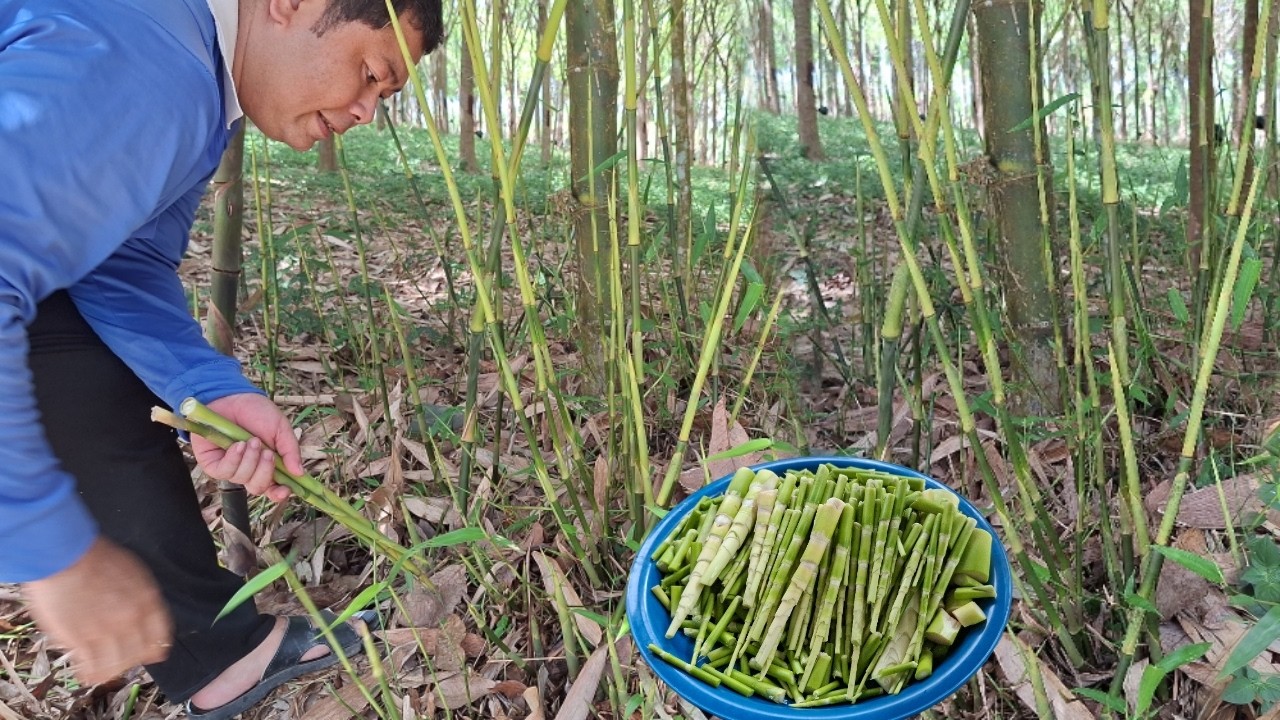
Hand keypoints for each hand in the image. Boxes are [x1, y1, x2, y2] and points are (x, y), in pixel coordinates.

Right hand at [23, 538, 172, 684]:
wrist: (65, 555)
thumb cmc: (95, 557)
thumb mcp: (133, 571)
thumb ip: (140, 595)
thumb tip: (142, 613)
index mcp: (148, 600)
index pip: (160, 637)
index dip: (154, 647)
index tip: (150, 653)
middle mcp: (132, 619)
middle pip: (139, 654)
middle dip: (131, 658)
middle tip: (121, 659)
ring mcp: (107, 631)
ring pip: (117, 665)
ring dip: (110, 669)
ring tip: (102, 668)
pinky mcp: (81, 640)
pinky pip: (92, 668)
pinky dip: (90, 673)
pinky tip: (86, 671)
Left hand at [191, 393, 303, 502]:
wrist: (232, 397)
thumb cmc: (257, 412)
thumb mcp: (281, 428)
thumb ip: (290, 450)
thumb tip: (299, 473)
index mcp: (267, 465)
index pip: (274, 489)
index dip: (279, 494)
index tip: (285, 489)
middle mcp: (249, 470)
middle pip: (258, 488)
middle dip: (265, 472)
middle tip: (267, 453)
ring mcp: (231, 468)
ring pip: (242, 479)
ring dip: (250, 459)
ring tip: (250, 440)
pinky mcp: (213, 464)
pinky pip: (225, 472)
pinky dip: (234, 459)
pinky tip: (237, 445)